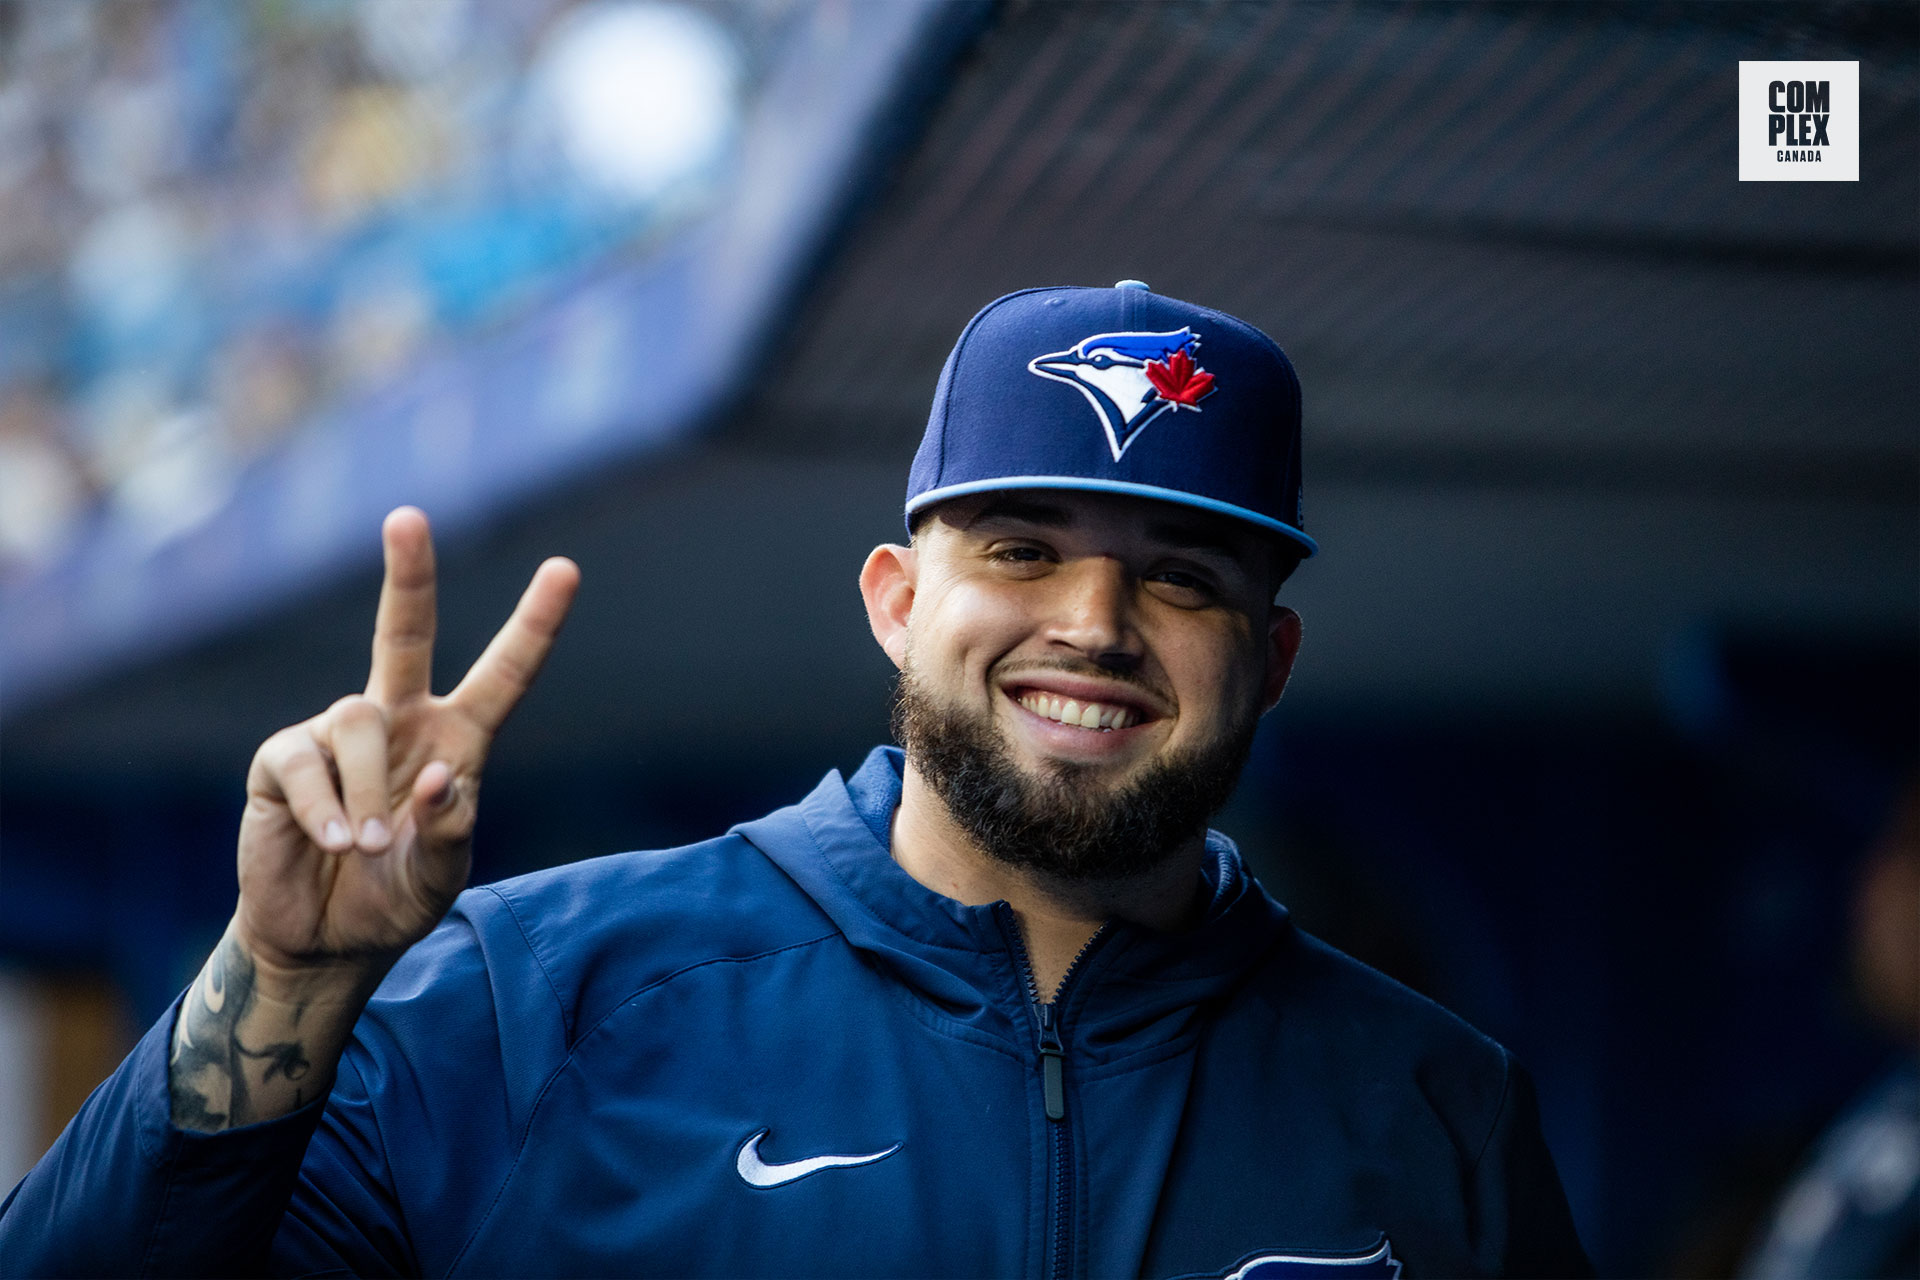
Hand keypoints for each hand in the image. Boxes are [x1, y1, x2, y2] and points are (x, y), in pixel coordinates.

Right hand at [233, 507, 578, 986]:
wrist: (326, 940)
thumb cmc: (396, 898)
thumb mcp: (440, 876)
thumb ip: (450, 833)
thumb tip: (441, 779)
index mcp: (458, 740)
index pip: (504, 674)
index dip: (534, 625)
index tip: (565, 569)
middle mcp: (400, 720)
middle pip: (405, 632)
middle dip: (406, 574)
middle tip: (407, 517)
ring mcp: (338, 734)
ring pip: (360, 721)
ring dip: (369, 793)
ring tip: (365, 846)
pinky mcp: (283, 759)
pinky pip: (304, 762)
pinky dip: (326, 809)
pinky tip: (333, 843)